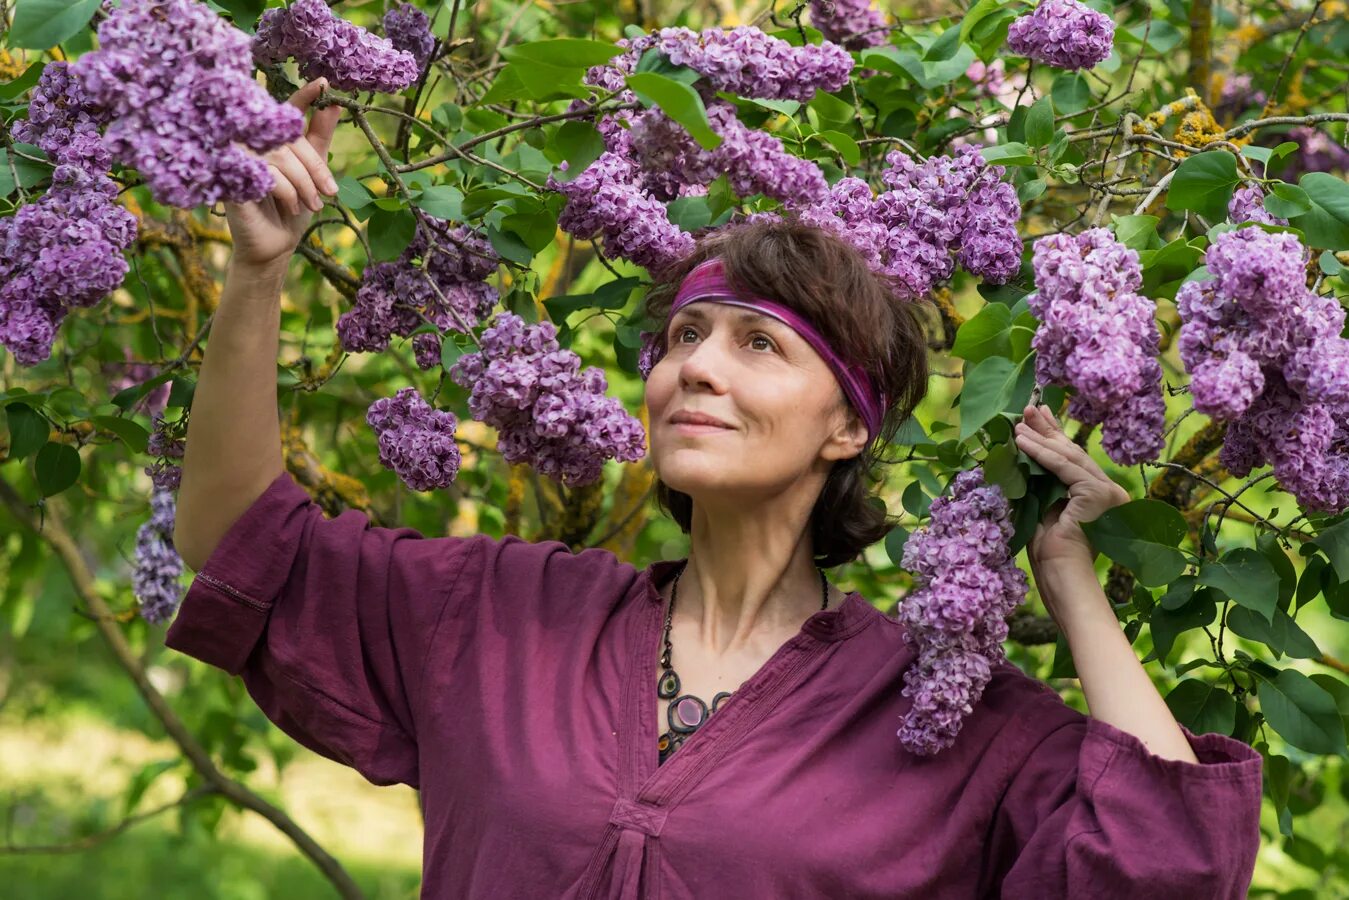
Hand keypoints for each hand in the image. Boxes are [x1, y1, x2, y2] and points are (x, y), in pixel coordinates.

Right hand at [224, 78, 341, 270]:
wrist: (275, 246)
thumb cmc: (293, 208)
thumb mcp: (314, 172)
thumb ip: (320, 138)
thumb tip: (334, 103)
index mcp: (272, 139)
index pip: (288, 109)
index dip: (305, 95)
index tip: (324, 83)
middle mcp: (252, 142)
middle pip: (289, 138)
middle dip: (315, 167)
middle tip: (329, 191)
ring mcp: (238, 158)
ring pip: (280, 156)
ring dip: (304, 182)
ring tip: (312, 203)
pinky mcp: (230, 178)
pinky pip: (266, 173)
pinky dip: (286, 190)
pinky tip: (291, 205)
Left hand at [1013, 404, 1130, 570]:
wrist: (1061, 573)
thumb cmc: (1050, 551)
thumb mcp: (1044, 506)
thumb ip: (1043, 483)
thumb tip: (1027, 455)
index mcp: (1098, 496)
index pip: (1073, 460)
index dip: (1054, 437)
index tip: (1037, 418)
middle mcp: (1110, 491)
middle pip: (1073, 453)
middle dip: (1048, 430)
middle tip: (1029, 409)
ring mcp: (1108, 491)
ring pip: (1068, 457)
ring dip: (1040, 438)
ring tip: (1018, 424)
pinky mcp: (1099, 492)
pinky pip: (1064, 467)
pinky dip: (1040, 453)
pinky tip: (1022, 441)